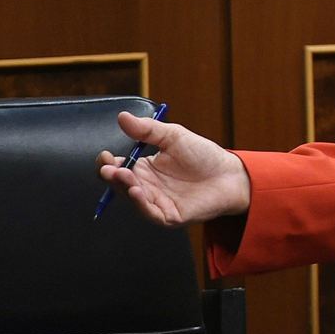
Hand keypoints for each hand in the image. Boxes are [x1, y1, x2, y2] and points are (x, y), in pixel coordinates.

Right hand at [97, 110, 251, 225]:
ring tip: (123, 175)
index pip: (117, 167)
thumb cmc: (203, 155)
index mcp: (144, 168)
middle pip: (120, 184)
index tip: (105, 156)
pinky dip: (141, 203)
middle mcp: (146, 187)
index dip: (107, 163)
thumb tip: (122, 117)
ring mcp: (156, 203)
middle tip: (109, 168)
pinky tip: (137, 191)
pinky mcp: (169, 216)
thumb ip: (147, 129)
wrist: (229, 173)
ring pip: (132, 198)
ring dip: (125, 188)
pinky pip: (150, 213)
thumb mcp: (173, 136)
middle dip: (112, 176)